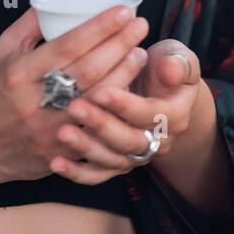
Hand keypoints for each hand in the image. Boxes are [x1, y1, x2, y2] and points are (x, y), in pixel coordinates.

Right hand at [0, 0, 151, 191]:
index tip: (123, 11)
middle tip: (140, 25)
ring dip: (123, 75)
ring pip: (97, 101)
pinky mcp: (62, 152)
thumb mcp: (6, 48)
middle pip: (88, 71)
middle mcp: (37, 101)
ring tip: (140, 52)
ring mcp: (51, 130)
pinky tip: (130, 92)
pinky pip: (96, 130)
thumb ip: (37, 14)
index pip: (67, 45)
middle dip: (119, 45)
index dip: (98, 27)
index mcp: (21, 72)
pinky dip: (115, 110)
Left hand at [51, 37, 202, 181]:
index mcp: (175, 116)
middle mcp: (158, 142)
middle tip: (74, 108)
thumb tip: (170, 70)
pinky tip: (55, 163)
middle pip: (128, 140)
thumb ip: (178, 62)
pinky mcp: (116, 163)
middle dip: (100, 124)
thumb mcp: (178, 58)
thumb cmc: (165, 67)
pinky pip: (97, 175)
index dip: (125, 105)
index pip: (150, 114)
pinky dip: (76, 172)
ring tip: (62, 132)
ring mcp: (136, 155)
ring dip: (85, 147)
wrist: (163, 92)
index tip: (100, 91)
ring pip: (111, 159)